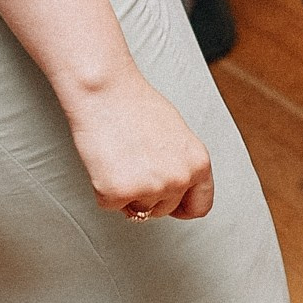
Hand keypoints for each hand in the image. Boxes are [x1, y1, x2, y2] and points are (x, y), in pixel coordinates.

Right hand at [65, 68, 214, 220]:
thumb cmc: (135, 104)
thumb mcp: (177, 135)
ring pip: (138, 210)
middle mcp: (178, 179)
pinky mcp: (117, 194)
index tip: (171, 205)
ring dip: (127, 192)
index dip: (182, 208)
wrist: (105, 91)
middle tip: (134, 163)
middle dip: (148, 194)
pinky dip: (103, 187)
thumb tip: (176, 189)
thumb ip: (181, 164)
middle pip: (164, 209)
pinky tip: (105, 161)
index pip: (199, 206)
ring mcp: (149, 189)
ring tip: (121, 158)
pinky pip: (110, 205)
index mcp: (198, 163)